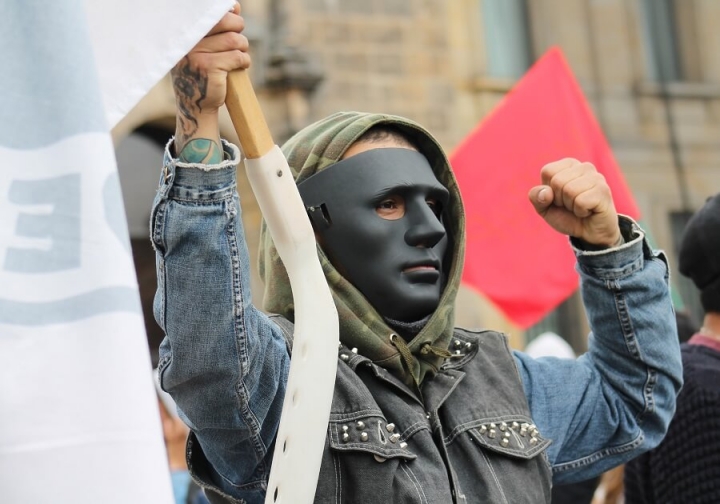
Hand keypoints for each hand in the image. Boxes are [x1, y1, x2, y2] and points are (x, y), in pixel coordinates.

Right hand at [171, 2, 249, 156]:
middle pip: (225, 21)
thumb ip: (217, 27)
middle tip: (239, 41)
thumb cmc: (202, 73)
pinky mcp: (209, 67)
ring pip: (234, 40)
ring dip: (243, 48)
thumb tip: (235, 6)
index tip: (235, 12)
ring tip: (239, 56)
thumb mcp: (205, 47)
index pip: (209, 13)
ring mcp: (197, 54)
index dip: (227, 12)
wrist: (196, 104)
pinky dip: (244, 62)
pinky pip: (238, 57)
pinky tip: (240, 67)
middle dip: (238, 28)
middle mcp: (189, 41)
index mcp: (187, 33)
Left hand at [528, 158, 621, 247]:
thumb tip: (546, 192)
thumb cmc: (567, 215)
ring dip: (571, 206)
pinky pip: (581, 202)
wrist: (589, 233)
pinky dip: (580, 211)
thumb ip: (537, 197)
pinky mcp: (604, 191)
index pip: (547, 171)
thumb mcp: (545, 208)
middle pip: (558, 181)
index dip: (548, 190)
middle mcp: (584, 167)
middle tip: (571, 205)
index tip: (559, 198)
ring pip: (569, 191)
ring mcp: (597, 177)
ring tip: (580, 207)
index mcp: (569, 164)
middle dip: (560, 199)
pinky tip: (588, 211)